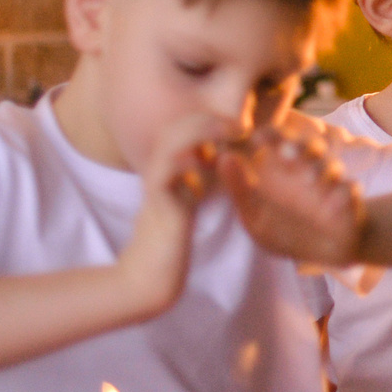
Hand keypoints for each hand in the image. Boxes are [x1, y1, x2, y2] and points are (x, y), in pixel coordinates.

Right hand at [117, 112, 226, 316]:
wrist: (151, 274)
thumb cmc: (173, 240)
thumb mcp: (191, 201)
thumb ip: (202, 178)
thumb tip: (224, 157)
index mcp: (167, 169)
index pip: (181, 129)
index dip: (208, 120)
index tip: (239, 124)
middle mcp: (158, 171)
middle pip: (174, 127)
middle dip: (206, 118)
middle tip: (238, 123)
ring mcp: (155, 185)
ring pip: (170, 142)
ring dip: (201, 130)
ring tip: (229, 130)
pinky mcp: (156, 203)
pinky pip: (167, 171)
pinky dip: (188, 160)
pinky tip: (211, 160)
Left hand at [219, 115, 363, 265]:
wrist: (324, 252)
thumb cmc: (286, 230)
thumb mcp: (255, 216)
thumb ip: (240, 189)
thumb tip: (224, 158)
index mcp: (282, 169)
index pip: (277, 140)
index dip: (269, 136)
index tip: (257, 141)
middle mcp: (308, 170)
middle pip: (308, 147)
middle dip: (298, 148)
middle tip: (285, 153)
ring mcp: (331, 185)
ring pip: (330, 166)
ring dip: (320, 170)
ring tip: (307, 182)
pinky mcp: (349, 201)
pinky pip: (349, 190)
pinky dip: (342, 194)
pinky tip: (331, 206)